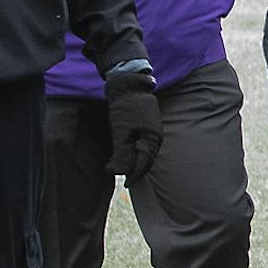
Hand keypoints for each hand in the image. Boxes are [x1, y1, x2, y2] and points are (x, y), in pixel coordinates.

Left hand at [105, 65, 162, 185]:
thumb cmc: (125, 108)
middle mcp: (155, 136)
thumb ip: (123, 154)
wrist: (128, 84)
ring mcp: (152, 129)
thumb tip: (123, 172)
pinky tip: (120, 149)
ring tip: (112, 162)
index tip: (125, 183)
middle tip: (112, 171)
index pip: (145, 164)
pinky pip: (140, 141)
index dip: (134, 175)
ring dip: (129, 158)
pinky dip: (130, 148)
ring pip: (142, 150)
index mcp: (153, 139)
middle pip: (145, 158)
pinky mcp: (145, 124)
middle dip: (130, 167)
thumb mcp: (121, 132)